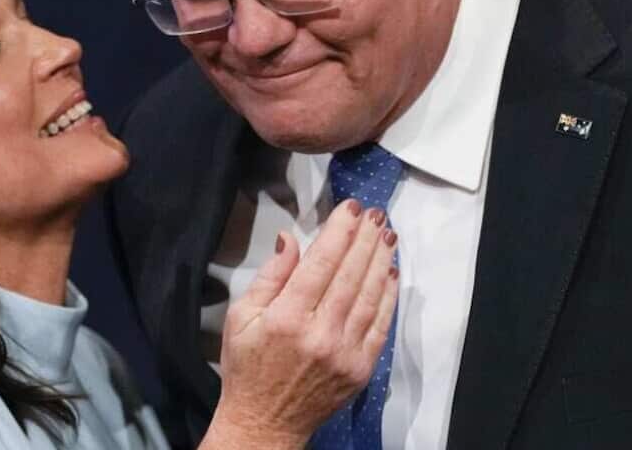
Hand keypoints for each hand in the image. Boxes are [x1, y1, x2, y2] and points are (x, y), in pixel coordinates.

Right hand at [200, 198, 399, 449]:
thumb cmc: (248, 367)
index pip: (321, 263)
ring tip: (387, 235)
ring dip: (380, 261)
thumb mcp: (241, 317)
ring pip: (369, 296)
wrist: (265, 422)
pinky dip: (388, 296)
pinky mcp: (360, 368)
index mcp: (286, 318)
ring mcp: (344, 352)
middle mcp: (318, 334)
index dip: (339, 232)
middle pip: (350, 274)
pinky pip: (380, 325)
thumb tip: (290, 239)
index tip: (350, 209)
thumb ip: (270, 276)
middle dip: (365, 238)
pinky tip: (390, 273)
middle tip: (375, 214)